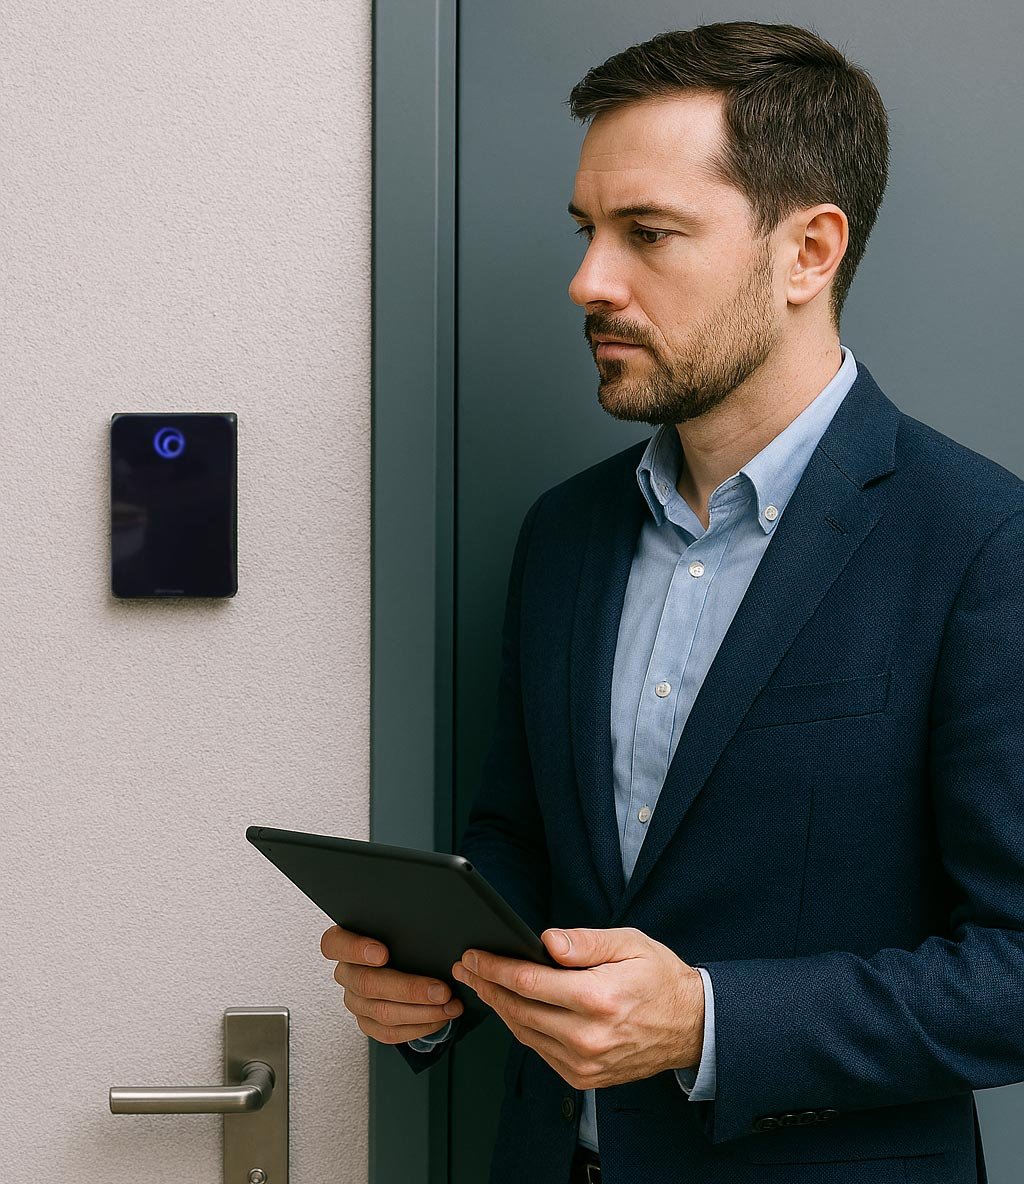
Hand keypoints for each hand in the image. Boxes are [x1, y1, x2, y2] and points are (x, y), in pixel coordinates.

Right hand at [320, 924, 463, 1043]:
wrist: (399, 960)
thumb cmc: (398, 938)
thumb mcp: (396, 924)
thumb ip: (400, 925)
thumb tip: (428, 926)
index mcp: (343, 943)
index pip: (335, 944)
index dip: (356, 949)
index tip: (382, 953)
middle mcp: (346, 973)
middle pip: (368, 985)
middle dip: (410, 990)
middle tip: (440, 991)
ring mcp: (355, 1000)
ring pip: (382, 1012)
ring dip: (422, 1012)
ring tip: (449, 1006)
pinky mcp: (367, 1022)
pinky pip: (389, 1032)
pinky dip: (419, 1027)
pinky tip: (439, 1018)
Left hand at [451, 926, 702, 1089]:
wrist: (691, 1026)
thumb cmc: (659, 978)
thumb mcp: (630, 943)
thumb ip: (585, 941)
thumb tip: (545, 940)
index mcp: (599, 999)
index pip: (530, 982)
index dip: (496, 967)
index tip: (474, 955)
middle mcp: (589, 1036)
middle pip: (519, 1010)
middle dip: (487, 985)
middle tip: (466, 967)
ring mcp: (585, 1062)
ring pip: (525, 1033)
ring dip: (498, 1008)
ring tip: (481, 984)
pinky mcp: (584, 1077)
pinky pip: (540, 1051)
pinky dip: (521, 1028)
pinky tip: (511, 1008)